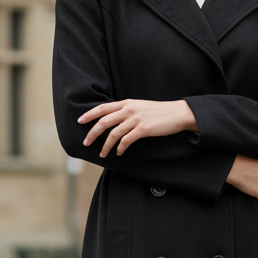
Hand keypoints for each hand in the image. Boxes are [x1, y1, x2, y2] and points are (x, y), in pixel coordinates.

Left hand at [79, 99, 197, 156]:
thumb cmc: (158, 112)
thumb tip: (113, 119)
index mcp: (126, 103)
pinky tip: (119, 153)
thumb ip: (126, 110)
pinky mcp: (143, 129)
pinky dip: (120, 148)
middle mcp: (129, 109)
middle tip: (86, 142)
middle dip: (92, 133)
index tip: (80, 121)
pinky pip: (126, 140)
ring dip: (105, 145)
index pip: (102, 108)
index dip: (89, 114)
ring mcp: (136, 119)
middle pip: (104, 121)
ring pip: (113, 133)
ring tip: (102, 154)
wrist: (177, 113)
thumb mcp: (140, 106)